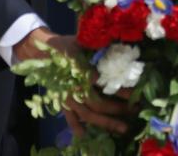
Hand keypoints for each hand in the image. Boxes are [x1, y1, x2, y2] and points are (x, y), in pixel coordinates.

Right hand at [12, 28, 130, 136]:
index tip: (135, 94)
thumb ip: (99, 49)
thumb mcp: (84, 42)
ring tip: (123, 128)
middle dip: (118, 109)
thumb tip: (121, 52)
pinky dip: (76, 127)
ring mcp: (67, 97)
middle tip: (135, 111)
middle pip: (99, 103)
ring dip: (106, 122)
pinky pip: (69, 118)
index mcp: (82, 71)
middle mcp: (75, 87)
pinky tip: (86, 136)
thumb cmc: (67, 44)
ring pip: (88, 114)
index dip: (121, 91)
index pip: (106, 84)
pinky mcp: (61, 102)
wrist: (42, 50)